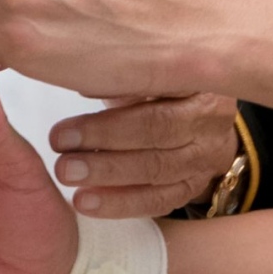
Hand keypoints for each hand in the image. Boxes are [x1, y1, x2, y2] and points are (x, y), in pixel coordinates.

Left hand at [49, 92, 238, 219]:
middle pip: (157, 134)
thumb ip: (121, 76)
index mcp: (198, 80)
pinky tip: (89, 204)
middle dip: (104, 147)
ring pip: (159, 170)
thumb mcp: (145, 69)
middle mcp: (210, 119)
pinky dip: (123, 204)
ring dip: (110, 178)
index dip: (108, 118)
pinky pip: (162, 199)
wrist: (198, 113)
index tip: (62, 133)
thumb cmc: (158, 83)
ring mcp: (208, 156)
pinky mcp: (197, 184)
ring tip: (70, 181)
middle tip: (62, 163)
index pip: (154, 97)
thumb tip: (77, 77)